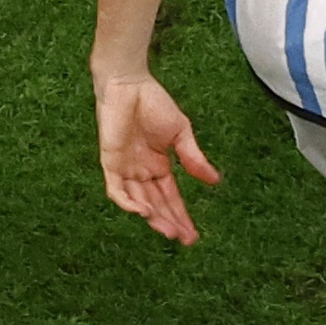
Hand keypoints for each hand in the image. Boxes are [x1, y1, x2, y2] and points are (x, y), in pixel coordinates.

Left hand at [95, 74, 217, 245]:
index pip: (170, 198)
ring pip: (137, 202)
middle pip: (156, 205)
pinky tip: (143, 212)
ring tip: (168, 231)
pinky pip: (116, 189)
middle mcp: (141, 172)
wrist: (130, 85)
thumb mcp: (181, 134)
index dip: (181, 216)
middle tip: (184, 239)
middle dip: (170, 222)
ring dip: (152, 217)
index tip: (192, 235)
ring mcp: (125, 169)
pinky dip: (127, 202)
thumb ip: (193, 159)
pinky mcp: (110, 162)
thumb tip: (215, 181)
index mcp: (158, 167)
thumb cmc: (154, 104)